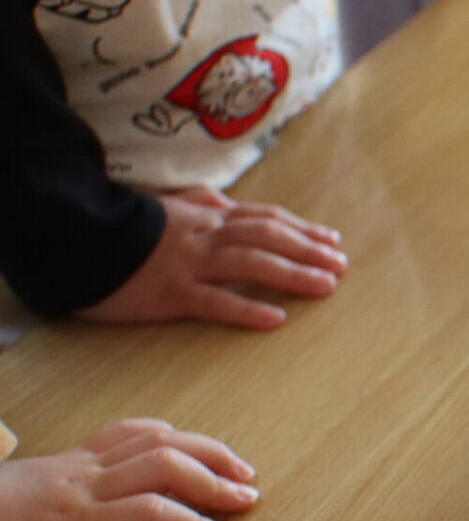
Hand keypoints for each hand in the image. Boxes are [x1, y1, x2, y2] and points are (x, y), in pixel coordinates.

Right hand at [80, 187, 346, 329]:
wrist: (75, 238)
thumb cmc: (122, 226)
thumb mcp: (163, 207)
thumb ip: (197, 203)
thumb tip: (224, 201)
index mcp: (206, 218)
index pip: (265, 220)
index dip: (302, 229)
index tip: (332, 240)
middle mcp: (205, 236)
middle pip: (268, 238)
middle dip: (309, 250)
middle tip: (342, 265)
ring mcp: (189, 264)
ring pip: (251, 265)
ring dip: (292, 275)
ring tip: (326, 286)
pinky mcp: (169, 293)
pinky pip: (214, 302)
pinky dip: (247, 310)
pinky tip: (276, 320)